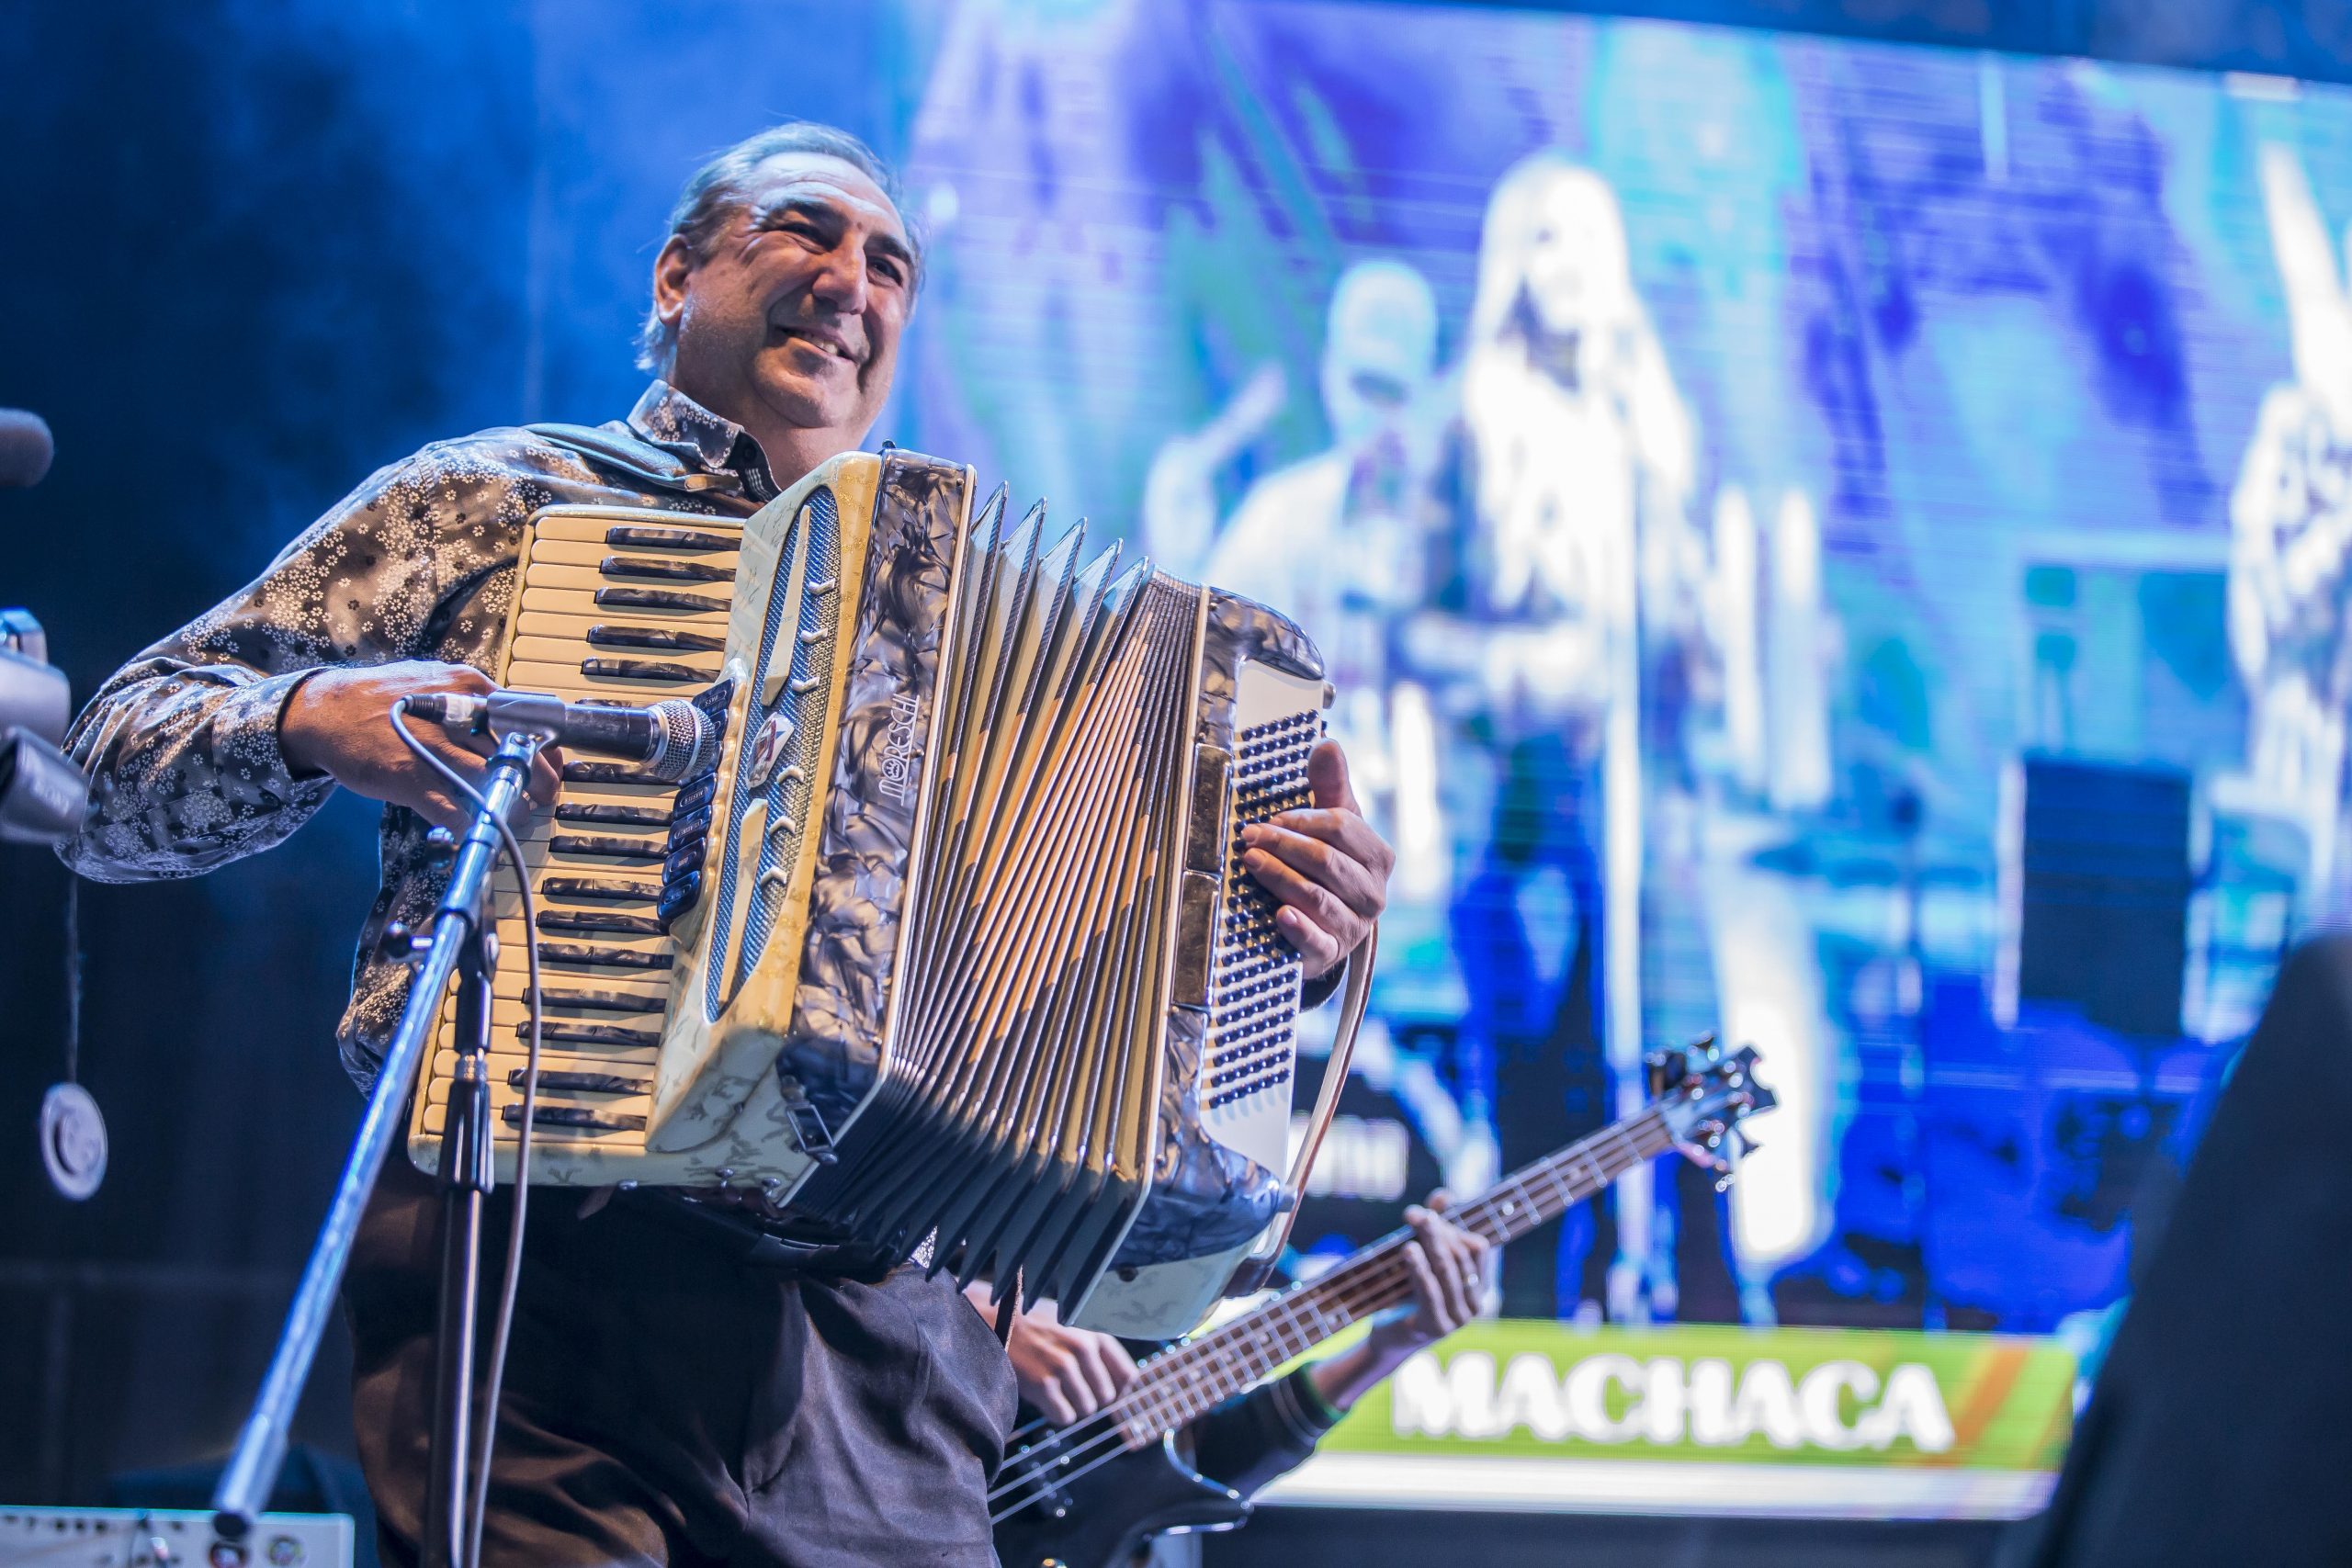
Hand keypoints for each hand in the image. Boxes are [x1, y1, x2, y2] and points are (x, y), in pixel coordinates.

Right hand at [280, 661, 562, 832]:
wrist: (324, 712)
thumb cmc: (384, 699)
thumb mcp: (436, 683)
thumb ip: (475, 701)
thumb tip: (517, 724)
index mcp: (469, 686)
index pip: (528, 719)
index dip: (546, 750)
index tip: (553, 767)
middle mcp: (457, 713)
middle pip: (518, 753)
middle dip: (538, 783)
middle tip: (542, 798)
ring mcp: (434, 747)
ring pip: (493, 783)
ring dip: (512, 807)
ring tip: (515, 817)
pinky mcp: (410, 778)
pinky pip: (454, 810)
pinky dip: (471, 825)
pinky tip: (476, 829)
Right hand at [971, 1288, 1136, 1424]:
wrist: (994, 1320)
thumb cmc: (1034, 1325)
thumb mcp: (1072, 1325)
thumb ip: (1096, 1348)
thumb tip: (1122, 1385)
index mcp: (1095, 1333)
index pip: (1128, 1375)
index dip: (1119, 1390)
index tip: (1105, 1392)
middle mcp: (1083, 1348)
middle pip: (1107, 1397)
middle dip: (1091, 1398)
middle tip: (1070, 1389)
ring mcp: (1063, 1366)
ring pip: (1086, 1409)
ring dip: (1072, 1406)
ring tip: (1055, 1389)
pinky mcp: (1043, 1384)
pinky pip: (1064, 1417)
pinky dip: (1055, 1413)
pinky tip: (1044, 1397)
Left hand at [1242, 739, 1392, 978]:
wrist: (1325, 925)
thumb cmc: (1329, 865)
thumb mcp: (1333, 825)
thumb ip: (1330, 786)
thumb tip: (1328, 743)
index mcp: (1377, 856)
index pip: (1343, 829)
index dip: (1304, 820)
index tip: (1271, 817)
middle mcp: (1373, 893)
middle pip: (1327, 861)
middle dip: (1284, 845)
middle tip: (1249, 836)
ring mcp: (1353, 927)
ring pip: (1317, 896)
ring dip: (1280, 877)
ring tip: (1250, 862)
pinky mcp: (1331, 953)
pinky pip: (1317, 941)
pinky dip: (1300, 927)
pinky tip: (1281, 914)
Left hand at [1310, 1191, 1492, 1414]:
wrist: (1389, 1337)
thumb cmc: (1408, 1293)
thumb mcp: (1422, 1258)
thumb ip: (1435, 1227)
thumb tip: (1444, 1195)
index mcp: (1478, 1284)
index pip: (1477, 1247)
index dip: (1456, 1224)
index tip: (1431, 1206)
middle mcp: (1474, 1302)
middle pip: (1461, 1256)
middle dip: (1438, 1231)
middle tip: (1415, 1213)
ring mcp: (1458, 1318)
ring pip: (1448, 1272)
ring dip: (1431, 1243)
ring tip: (1414, 1222)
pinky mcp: (1436, 1328)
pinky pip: (1431, 1293)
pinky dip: (1420, 1268)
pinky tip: (1408, 1249)